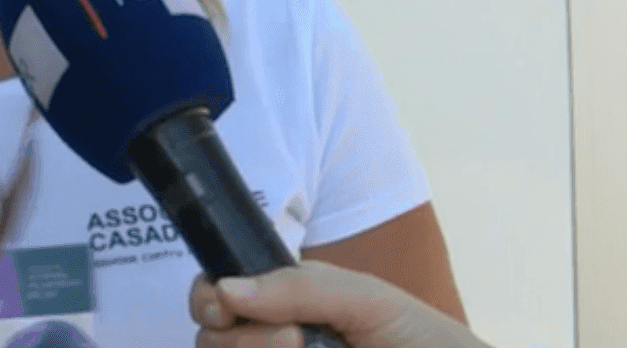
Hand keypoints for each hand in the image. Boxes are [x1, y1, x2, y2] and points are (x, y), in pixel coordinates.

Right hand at [189, 261, 491, 347]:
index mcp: (283, 303)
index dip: (208, 298)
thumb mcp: (363, 298)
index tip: (223, 306)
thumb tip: (226, 288)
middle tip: (292, 337)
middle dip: (240, 333)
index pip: (218, 295)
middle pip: (209, 336)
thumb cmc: (418, 337)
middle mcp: (271, 339)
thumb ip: (298, 287)